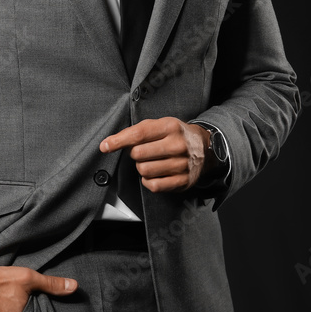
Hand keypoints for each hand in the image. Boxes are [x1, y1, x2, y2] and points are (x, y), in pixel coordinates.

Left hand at [100, 117, 216, 191]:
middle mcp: (178, 145)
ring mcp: (182, 164)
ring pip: (145, 171)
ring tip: (151, 162)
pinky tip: (155, 174)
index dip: (118, 141)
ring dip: (142, 168)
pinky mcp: (183, 180)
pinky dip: (149, 181)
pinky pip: (154, 185)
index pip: (139, 134)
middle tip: (143, 152)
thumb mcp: (159, 125)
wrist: (205, 147)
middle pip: (139, 154)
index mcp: (170, 127)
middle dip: (135, 155)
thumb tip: (108, 144)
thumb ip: (136, 132)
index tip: (105, 146)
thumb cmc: (176, 135)